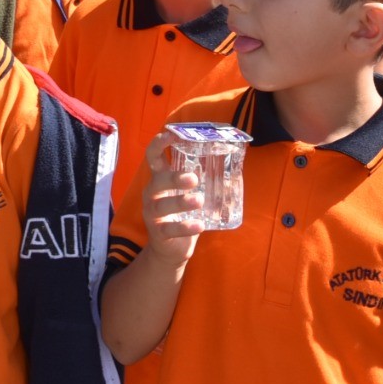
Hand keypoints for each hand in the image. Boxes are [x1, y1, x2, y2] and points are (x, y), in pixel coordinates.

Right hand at [138, 138, 209, 264]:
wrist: (170, 249)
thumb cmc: (181, 214)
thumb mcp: (186, 193)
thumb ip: (199, 177)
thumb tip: (231, 156)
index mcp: (159, 180)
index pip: (153, 157)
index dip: (158, 144)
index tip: (170, 134)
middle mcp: (152, 194)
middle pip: (158, 180)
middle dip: (174, 178)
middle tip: (194, 178)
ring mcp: (153, 214)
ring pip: (162, 205)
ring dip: (181, 202)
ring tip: (199, 200)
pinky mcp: (159, 233)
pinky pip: (170, 229)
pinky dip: (186, 227)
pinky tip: (200, 225)